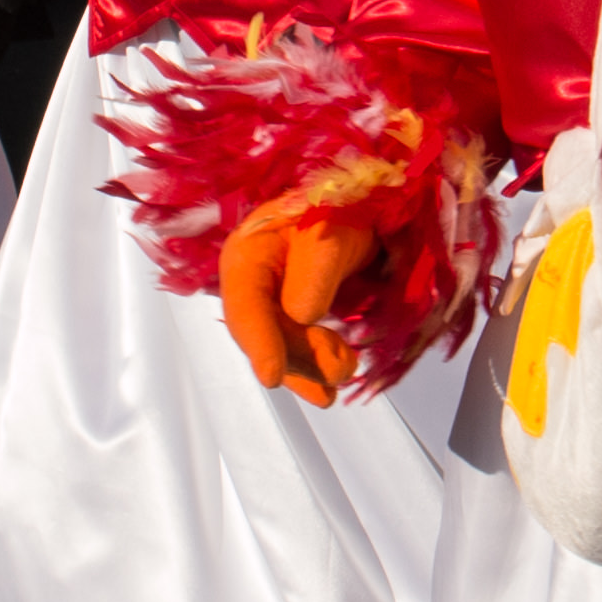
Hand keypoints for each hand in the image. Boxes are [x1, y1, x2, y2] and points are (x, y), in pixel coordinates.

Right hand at [219, 201, 377, 404]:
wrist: (356, 208)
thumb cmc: (337, 211)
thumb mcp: (328, 232)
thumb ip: (314, 272)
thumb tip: (302, 316)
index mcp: (246, 255)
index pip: (245, 306)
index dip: (258, 341)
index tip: (272, 376)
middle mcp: (250, 285)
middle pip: (265, 333)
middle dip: (298, 356)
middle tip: (341, 365)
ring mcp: (269, 303)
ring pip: (282, 348)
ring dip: (310, 368)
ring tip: (344, 371)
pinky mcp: (290, 318)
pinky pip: (296, 350)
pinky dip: (312, 371)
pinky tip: (328, 393)